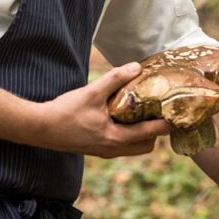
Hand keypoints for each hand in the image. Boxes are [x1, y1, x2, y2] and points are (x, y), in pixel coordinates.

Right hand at [29, 62, 172, 157]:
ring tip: (144, 114)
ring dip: (142, 134)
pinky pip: (121, 145)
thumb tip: (136, 67)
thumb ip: (115, 79)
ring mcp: (104, 151)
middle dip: (156, 133)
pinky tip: (123, 118)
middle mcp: (112, 149)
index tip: (179, 116)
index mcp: (115, 138)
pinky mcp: (96, 149)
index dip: (166, 125)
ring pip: (133, 148)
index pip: (150, 134)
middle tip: (160, 113)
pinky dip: (129, 135)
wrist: (40, 128)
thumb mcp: (91, 92)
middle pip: (146, 146)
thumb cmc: (64, 112)